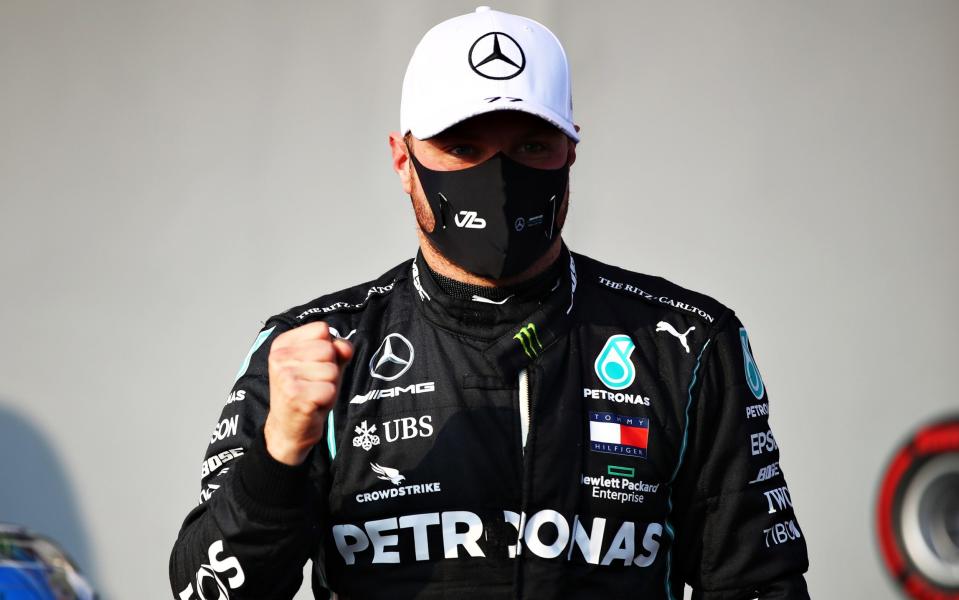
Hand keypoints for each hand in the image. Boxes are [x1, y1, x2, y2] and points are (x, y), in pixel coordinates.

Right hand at [264, 322, 352, 464]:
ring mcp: (285, 376)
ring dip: (329, 386)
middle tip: (314, 384)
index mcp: (283, 343)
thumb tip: (344, 346)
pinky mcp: (294, 396)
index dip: (328, 348)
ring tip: (313, 394)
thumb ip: (337, 350)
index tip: (314, 366)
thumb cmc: (306, 393)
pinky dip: (327, 400)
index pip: (322, 329)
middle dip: (330, 369)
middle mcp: (279, 357)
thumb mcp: (323, 365)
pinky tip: (313, 405)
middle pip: (328, 349)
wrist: (288, 429)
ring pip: (331, 370)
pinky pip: (330, 390)